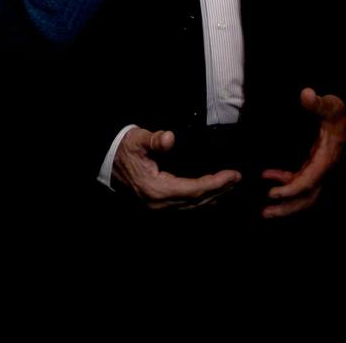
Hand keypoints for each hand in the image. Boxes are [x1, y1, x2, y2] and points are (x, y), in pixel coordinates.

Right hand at [111, 127, 240, 208]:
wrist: (108, 160)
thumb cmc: (124, 148)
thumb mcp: (137, 139)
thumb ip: (154, 139)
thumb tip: (169, 139)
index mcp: (156, 189)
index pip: (194, 189)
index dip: (216, 183)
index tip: (233, 174)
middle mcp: (159, 203)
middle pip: (197, 201)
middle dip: (220, 190)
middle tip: (238, 178)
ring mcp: (159, 206)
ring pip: (193, 206)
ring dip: (214, 196)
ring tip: (230, 185)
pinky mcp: (160, 204)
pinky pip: (186, 205)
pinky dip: (202, 199)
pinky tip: (213, 193)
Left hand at [261, 88, 345, 218]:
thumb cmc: (340, 110)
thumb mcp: (331, 104)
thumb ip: (318, 102)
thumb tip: (306, 94)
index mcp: (326, 159)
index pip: (308, 182)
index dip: (290, 190)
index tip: (271, 193)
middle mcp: (324, 168)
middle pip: (307, 198)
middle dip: (287, 208)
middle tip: (264, 213)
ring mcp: (320, 169)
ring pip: (303, 193)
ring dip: (284, 201)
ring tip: (264, 207)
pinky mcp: (315, 165)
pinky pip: (300, 180)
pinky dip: (285, 181)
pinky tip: (268, 175)